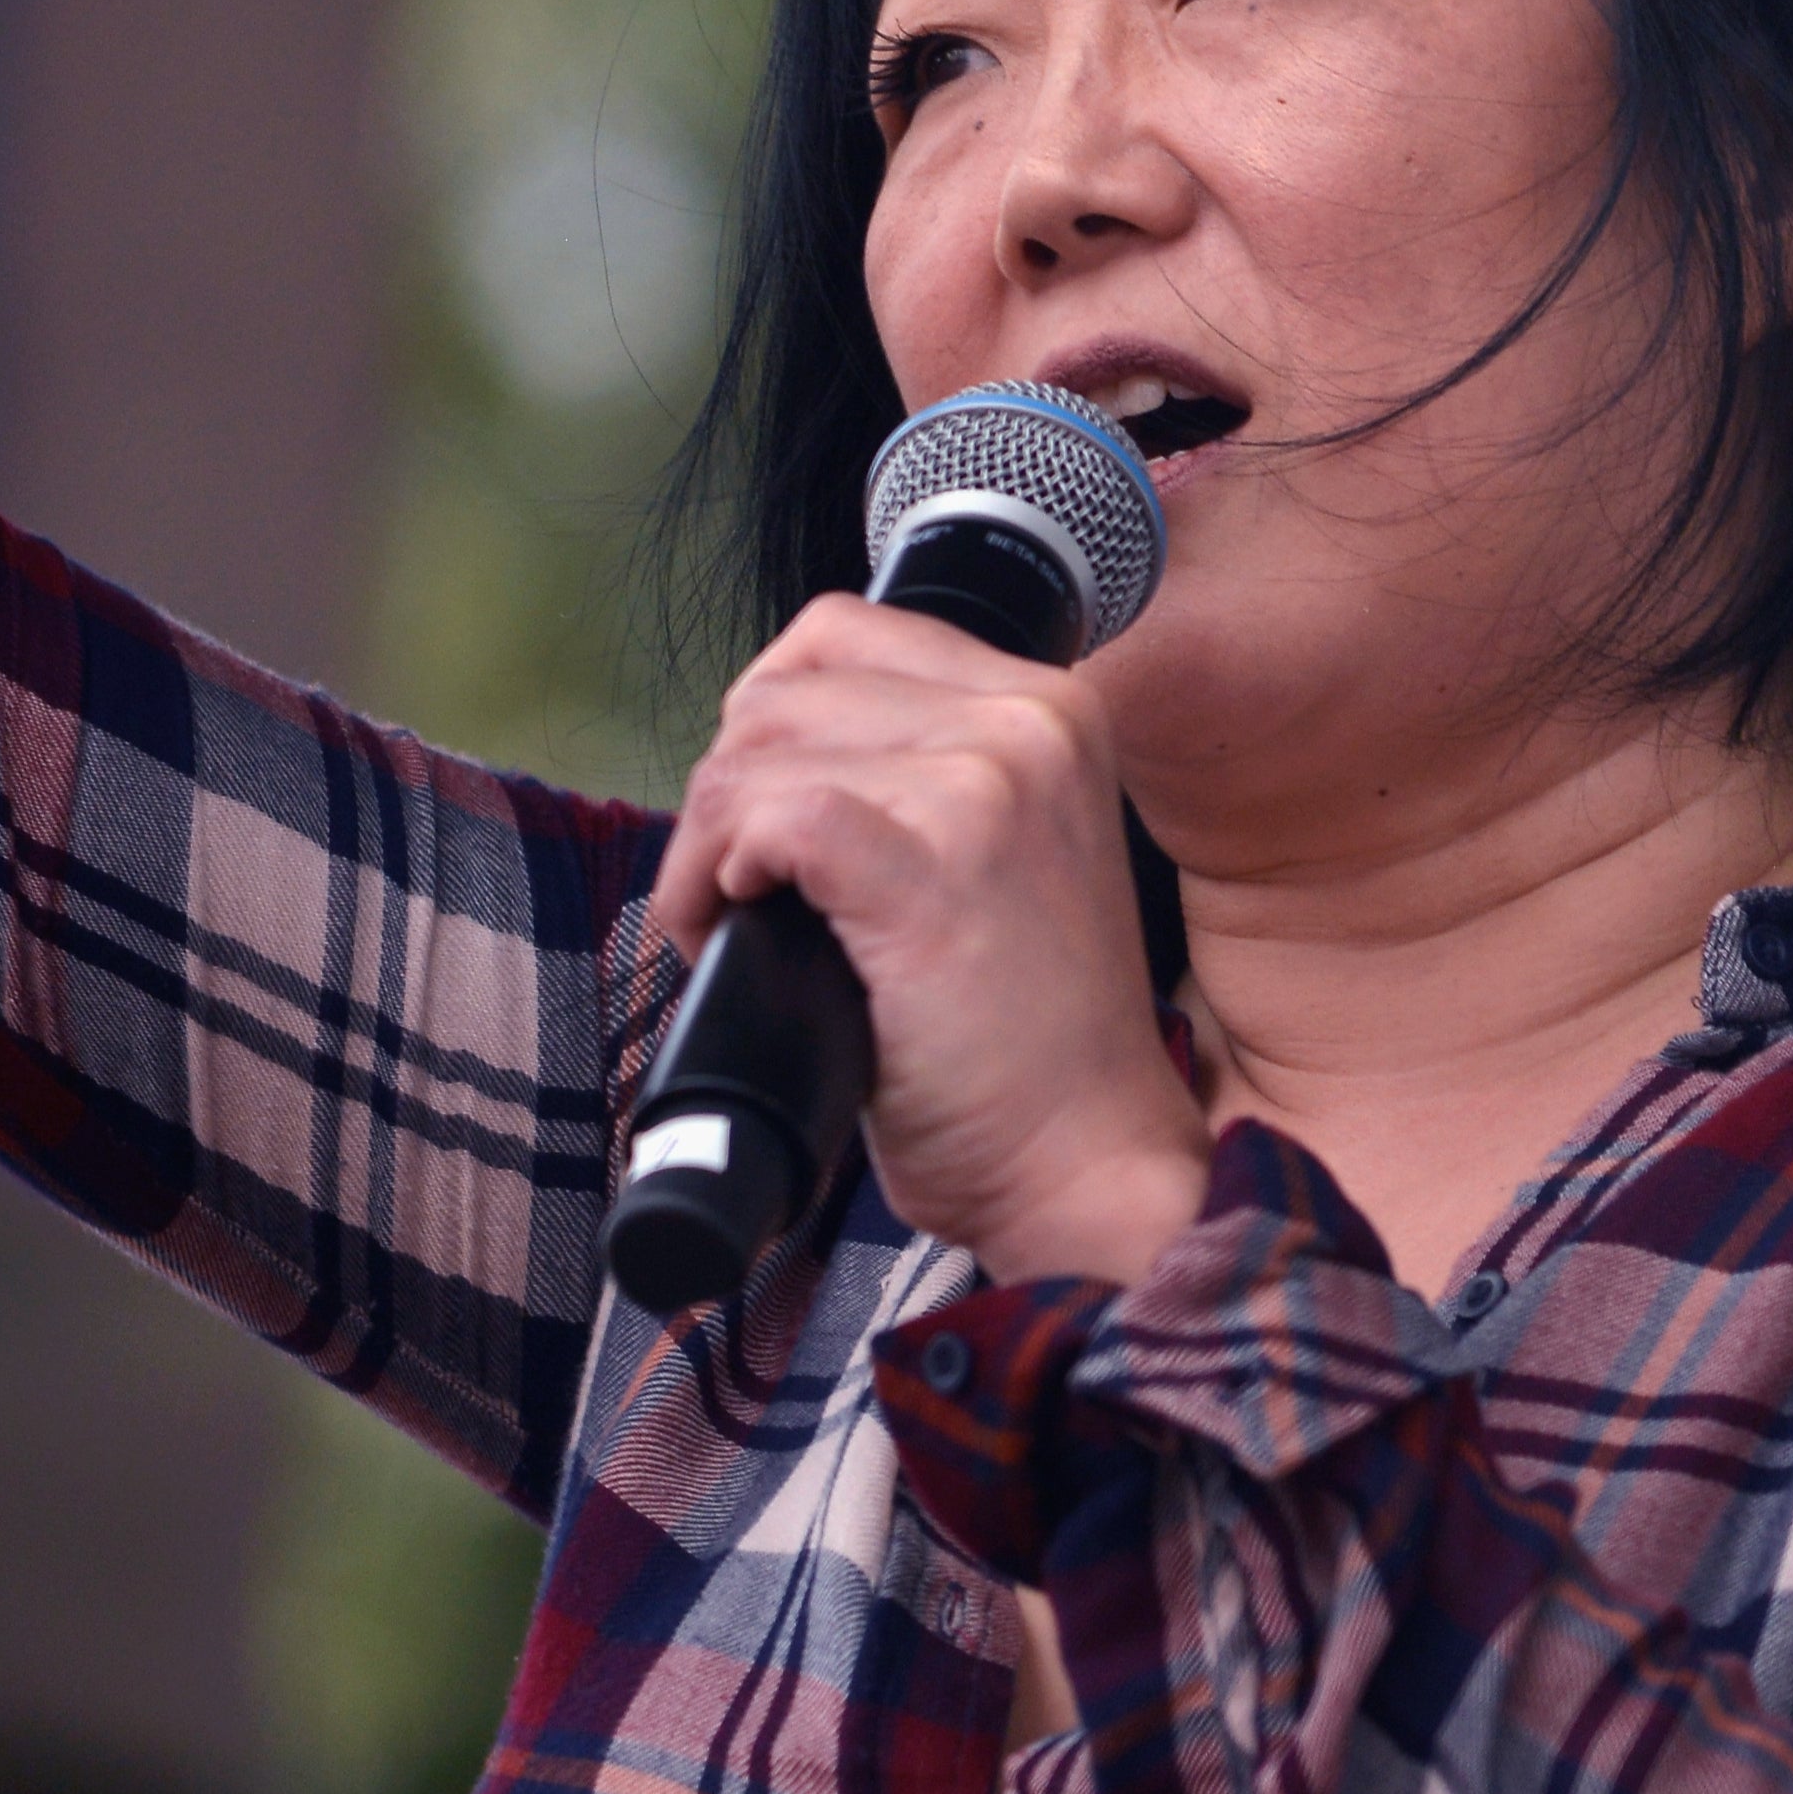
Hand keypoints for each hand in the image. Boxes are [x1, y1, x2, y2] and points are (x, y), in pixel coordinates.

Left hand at [651, 598, 1216, 1288]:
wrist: (1085, 1160)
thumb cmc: (1025, 1044)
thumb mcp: (1004, 855)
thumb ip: (923, 773)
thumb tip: (764, 750)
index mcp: (1051, 707)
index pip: (842, 633)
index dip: (767, 723)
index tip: (762, 817)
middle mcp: (1031, 722)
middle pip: (786, 688)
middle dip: (728, 788)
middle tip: (738, 888)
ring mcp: (986, 786)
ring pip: (758, 750)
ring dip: (708, 843)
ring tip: (730, 924)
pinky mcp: (933, 864)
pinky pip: (764, 816)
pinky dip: (712, 879)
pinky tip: (729, 934)